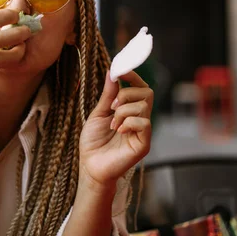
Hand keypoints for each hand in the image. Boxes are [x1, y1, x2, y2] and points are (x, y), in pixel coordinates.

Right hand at [0, 9, 31, 86]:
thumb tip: (6, 21)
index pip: (8, 16)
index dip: (16, 16)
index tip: (16, 17)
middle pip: (18, 36)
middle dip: (25, 32)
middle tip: (26, 31)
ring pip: (15, 56)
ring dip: (20, 50)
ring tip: (17, 47)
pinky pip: (1, 66)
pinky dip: (4, 61)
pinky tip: (0, 56)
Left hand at [79, 71, 152, 189]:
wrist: (90, 166)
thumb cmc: (93, 142)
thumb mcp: (98, 113)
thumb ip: (108, 95)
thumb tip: (112, 72)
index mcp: (130, 110)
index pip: (140, 87)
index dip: (132, 75)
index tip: (118, 69)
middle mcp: (139, 118)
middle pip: (147, 92)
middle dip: (127, 94)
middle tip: (112, 107)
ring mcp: (143, 131)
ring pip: (143, 106)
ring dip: (123, 111)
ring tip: (112, 124)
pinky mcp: (144, 144)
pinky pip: (144, 123)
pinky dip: (129, 122)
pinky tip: (119, 131)